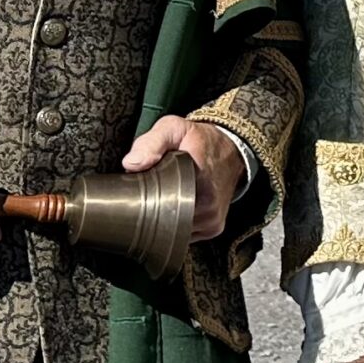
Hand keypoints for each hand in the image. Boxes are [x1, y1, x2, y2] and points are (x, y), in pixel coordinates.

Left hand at [124, 116, 245, 237]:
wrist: (232, 150)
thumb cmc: (201, 140)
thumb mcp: (174, 128)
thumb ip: (151, 143)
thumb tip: (131, 164)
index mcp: (199, 181)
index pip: (162, 202)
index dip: (145, 197)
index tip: (141, 188)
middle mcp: (208, 206)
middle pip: (166, 220)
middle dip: (153, 210)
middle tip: (150, 192)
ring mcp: (212, 220)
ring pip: (176, 230)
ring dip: (165, 218)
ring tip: (164, 198)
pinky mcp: (213, 228)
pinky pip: (187, 234)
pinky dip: (177, 224)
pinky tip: (176, 207)